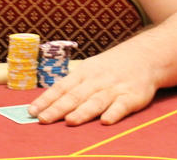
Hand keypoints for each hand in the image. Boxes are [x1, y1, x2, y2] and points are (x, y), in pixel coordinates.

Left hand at [27, 49, 157, 125]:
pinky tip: (105, 121)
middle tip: (43, 119)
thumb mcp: (89, 70)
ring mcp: (114, 88)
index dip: (46, 100)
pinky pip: (122, 106)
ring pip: (96, 101)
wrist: (144, 56)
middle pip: (75, 96)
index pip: (61, 88)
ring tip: (70, 121)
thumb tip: (48, 103)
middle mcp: (96, 80)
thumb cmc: (109, 67)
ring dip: (82, 111)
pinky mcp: (133, 96)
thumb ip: (73, 87)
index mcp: (83, 73)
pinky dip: (114, 113)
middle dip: (58, 108)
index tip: (32, 111)